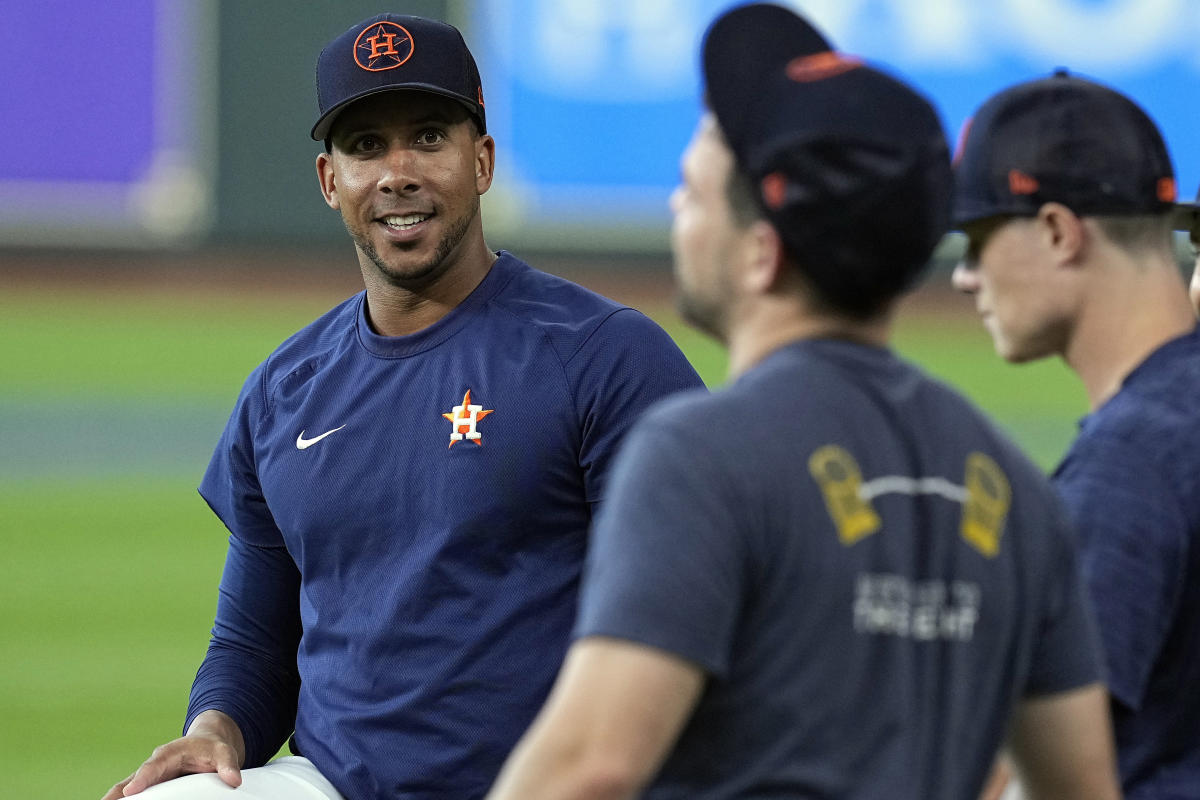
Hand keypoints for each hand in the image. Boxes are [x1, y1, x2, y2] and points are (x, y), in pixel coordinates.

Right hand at [100, 710, 245, 798]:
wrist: (208, 744)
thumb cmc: (213, 748)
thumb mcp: (224, 751)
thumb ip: (228, 764)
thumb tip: (233, 780)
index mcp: (169, 753)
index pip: (154, 765)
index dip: (142, 777)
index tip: (131, 790)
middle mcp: (154, 765)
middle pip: (132, 779)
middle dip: (118, 792)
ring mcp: (150, 778)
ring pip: (127, 789)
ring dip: (116, 799)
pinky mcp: (152, 787)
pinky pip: (136, 796)